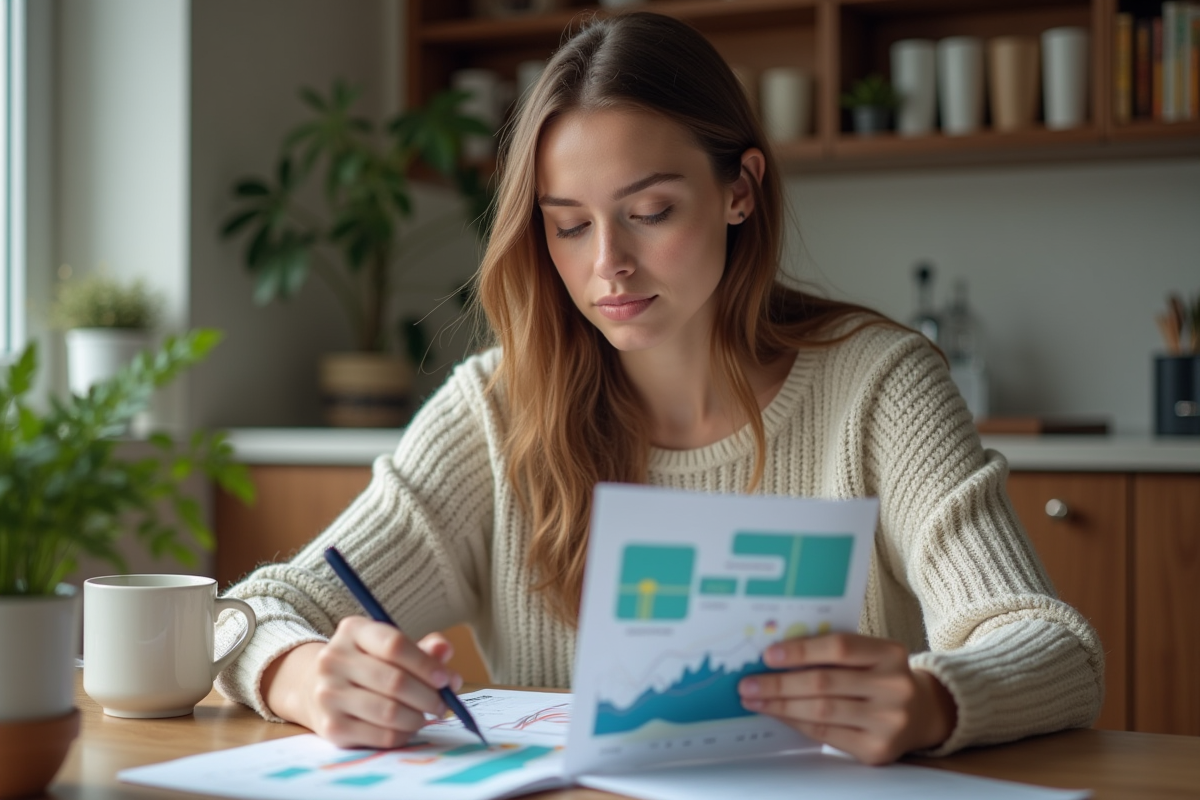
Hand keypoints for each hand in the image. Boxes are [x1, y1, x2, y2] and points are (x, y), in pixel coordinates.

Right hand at [262, 618, 461, 748]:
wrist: (316, 688)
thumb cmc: (366, 664)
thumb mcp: (389, 647)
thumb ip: (422, 649)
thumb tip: (445, 651)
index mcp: (353, 630)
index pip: (394, 645)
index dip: (426, 664)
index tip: (446, 679)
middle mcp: (334, 659)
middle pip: (395, 681)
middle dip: (428, 696)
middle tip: (442, 704)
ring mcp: (328, 694)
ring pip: (389, 711)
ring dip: (418, 717)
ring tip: (426, 715)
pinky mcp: (330, 727)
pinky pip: (381, 736)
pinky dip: (403, 734)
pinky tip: (407, 728)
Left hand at [737, 633, 956, 764]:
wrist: (923, 713)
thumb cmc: (881, 676)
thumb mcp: (869, 655)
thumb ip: (833, 652)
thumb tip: (775, 655)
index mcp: (890, 653)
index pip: (839, 648)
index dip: (800, 651)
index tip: (768, 654)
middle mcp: (895, 687)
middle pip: (824, 683)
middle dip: (779, 684)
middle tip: (748, 683)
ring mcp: (889, 722)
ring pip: (821, 712)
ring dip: (780, 706)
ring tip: (754, 699)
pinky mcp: (878, 750)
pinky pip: (826, 735)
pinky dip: (796, 723)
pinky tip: (778, 714)